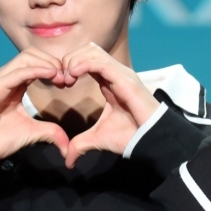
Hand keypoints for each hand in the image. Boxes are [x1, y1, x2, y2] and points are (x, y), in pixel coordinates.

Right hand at [0, 48, 68, 159]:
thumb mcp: (31, 133)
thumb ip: (50, 132)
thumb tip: (67, 145)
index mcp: (13, 83)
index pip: (35, 62)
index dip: (54, 67)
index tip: (67, 81)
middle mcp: (4, 77)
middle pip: (32, 54)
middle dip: (53, 62)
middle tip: (67, 78)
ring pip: (26, 58)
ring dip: (47, 64)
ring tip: (60, 77)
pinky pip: (18, 72)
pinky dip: (37, 70)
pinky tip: (51, 75)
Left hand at [61, 43, 159, 167]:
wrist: (149, 140)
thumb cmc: (130, 136)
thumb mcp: (97, 139)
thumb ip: (80, 145)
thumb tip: (68, 161)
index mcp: (109, 81)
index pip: (87, 59)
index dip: (70, 66)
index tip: (61, 83)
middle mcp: (116, 73)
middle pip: (88, 49)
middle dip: (70, 59)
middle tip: (61, 79)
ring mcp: (121, 73)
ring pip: (92, 51)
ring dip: (74, 60)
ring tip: (67, 78)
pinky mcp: (124, 78)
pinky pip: (99, 61)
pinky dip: (82, 64)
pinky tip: (73, 76)